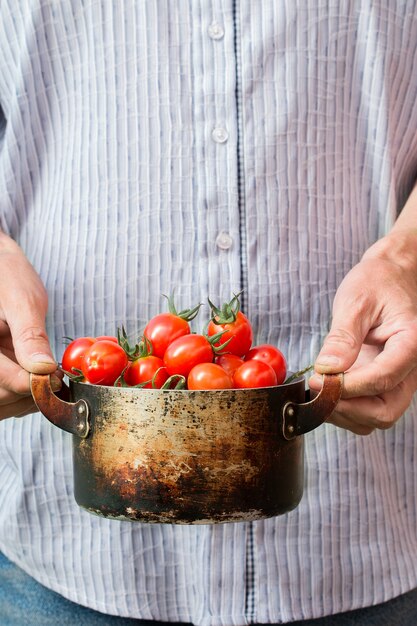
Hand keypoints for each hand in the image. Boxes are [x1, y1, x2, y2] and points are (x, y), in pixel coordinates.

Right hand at [0, 233, 60, 419]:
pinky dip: (22, 395)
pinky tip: (39, 380)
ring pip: (2, 402)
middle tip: (58, 380)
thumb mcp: (22, 301)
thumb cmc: (6, 276)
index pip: (3, 380)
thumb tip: (44, 369)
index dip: (32, 385)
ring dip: (28, 399)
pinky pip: (2, 394)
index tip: (58, 379)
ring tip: (50, 380)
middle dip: (31, 393)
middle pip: (1, 396)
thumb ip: (30, 336)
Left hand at [309, 230, 416, 434]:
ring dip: (344, 413)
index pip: (383, 378)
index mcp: (410, 344)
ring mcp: (396, 379)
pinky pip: (367, 408)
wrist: (387, 277)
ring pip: (376, 417)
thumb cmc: (376, 283)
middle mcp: (408, 368)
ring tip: (317, 390)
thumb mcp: (356, 302)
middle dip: (348, 409)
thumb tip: (327, 369)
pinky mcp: (381, 383)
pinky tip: (324, 390)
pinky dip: (344, 408)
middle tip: (316, 392)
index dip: (348, 387)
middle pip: (385, 411)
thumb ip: (343, 337)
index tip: (318, 380)